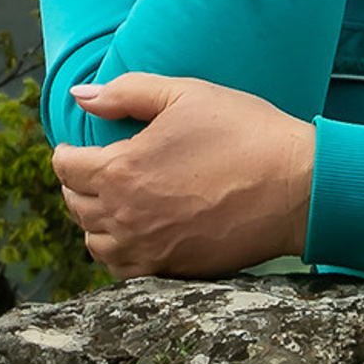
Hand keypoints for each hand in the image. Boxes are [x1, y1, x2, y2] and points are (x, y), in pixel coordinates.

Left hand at [50, 72, 315, 276]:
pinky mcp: (173, 271)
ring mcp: (148, 249)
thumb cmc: (244, 133)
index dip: (68, 152)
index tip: (79, 146)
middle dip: (78, 184)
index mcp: (120, 171)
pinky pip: (124, 270)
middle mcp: (125, 217)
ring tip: (113, 201)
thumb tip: (80, 96)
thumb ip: (125, 93)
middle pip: (75, 205)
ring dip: (95, 221)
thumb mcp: (184, 95)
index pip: (65, 167)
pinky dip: (119, 252)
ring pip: (95, 242)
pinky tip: (135, 233)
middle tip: (95, 169)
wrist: (297, 188)